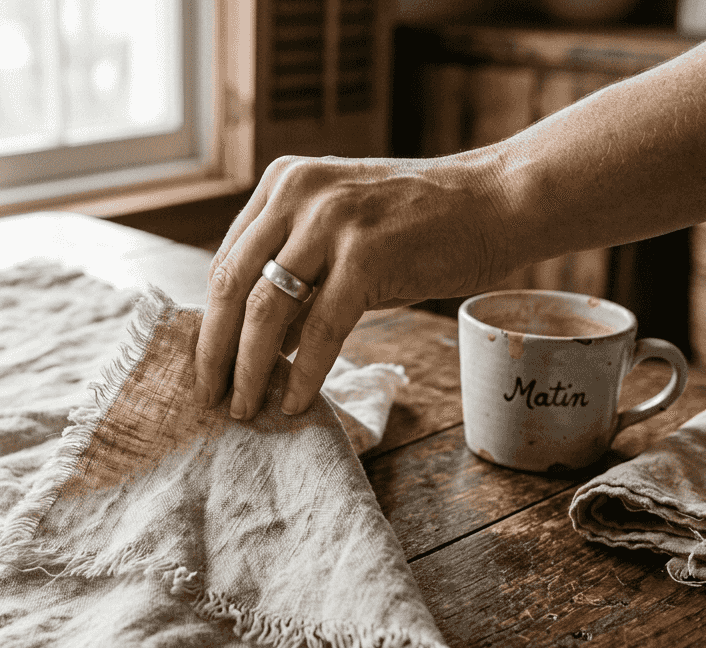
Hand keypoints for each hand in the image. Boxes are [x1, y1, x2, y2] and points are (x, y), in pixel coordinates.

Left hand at [192, 152, 514, 419]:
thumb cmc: (422, 224)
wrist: (497, 200)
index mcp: (284, 182)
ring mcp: (331, 221)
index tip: (208, 363)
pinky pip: (319, 329)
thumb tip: (260, 346)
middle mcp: (298, 193)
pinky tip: (296, 402)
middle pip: (233, 284)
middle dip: (215, 349)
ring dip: (249, 369)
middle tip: (208, 396)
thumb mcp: (343, 233)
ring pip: (266, 310)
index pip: (227, 259)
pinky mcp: (366, 255)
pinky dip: (303, 373)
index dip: (213, 318)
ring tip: (244, 408)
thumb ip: (299, 275)